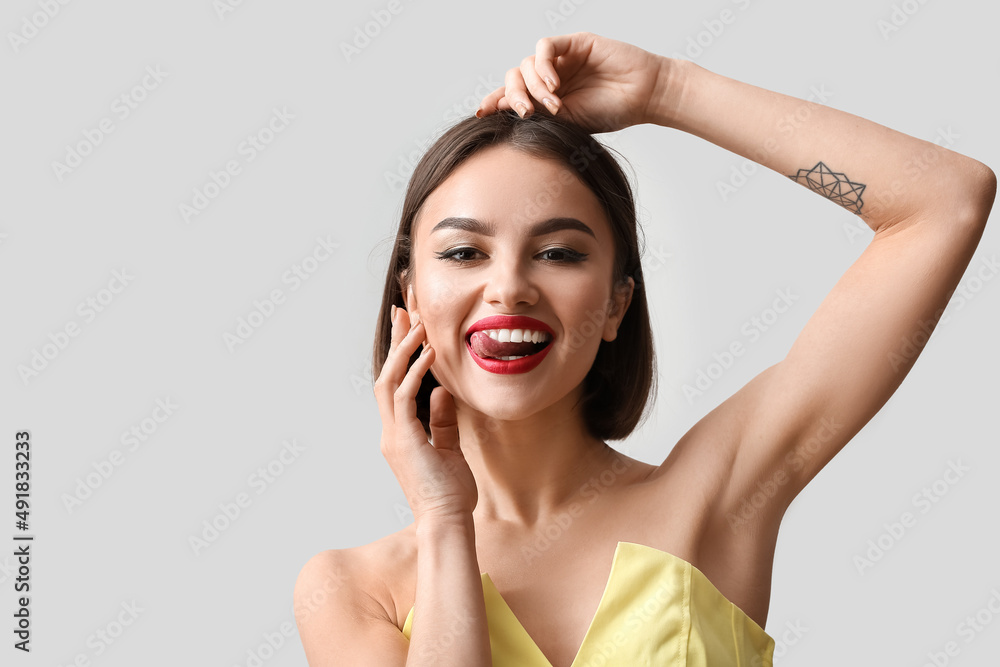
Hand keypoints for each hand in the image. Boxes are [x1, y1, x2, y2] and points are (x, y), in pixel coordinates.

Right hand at [373, 292, 477, 524]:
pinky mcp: (404, 440)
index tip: (410, 328)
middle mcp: (391, 432)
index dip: (400, 355)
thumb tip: (441, 392)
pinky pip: (405, 397)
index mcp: (400, 434)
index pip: (395, 385)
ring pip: (389, 381)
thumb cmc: (451, 493)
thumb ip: (441, 420)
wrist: (447, 521)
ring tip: (417, 324)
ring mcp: (394, 436)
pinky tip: (429, 352)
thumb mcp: (448, 449)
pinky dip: (415, 371)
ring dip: (402, 351)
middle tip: (405, 311)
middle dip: (395, 342)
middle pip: (385, 375)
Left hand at [477, 31, 666, 132]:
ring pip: (526, 64)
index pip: (513, 95)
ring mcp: (561, 59)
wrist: (643, 98)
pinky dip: (543, 66)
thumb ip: (539, 113)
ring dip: (534, 87)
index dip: (495, 101)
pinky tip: (554, 85)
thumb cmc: (611, 112)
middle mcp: (550, 76)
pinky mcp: (574, 43)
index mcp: (547, 98)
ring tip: (554, 104)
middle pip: (514, 78)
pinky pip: (545, 48)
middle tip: (526, 113)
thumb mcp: (568, 120)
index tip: (481, 113)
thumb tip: (506, 111)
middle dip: (513, 96)